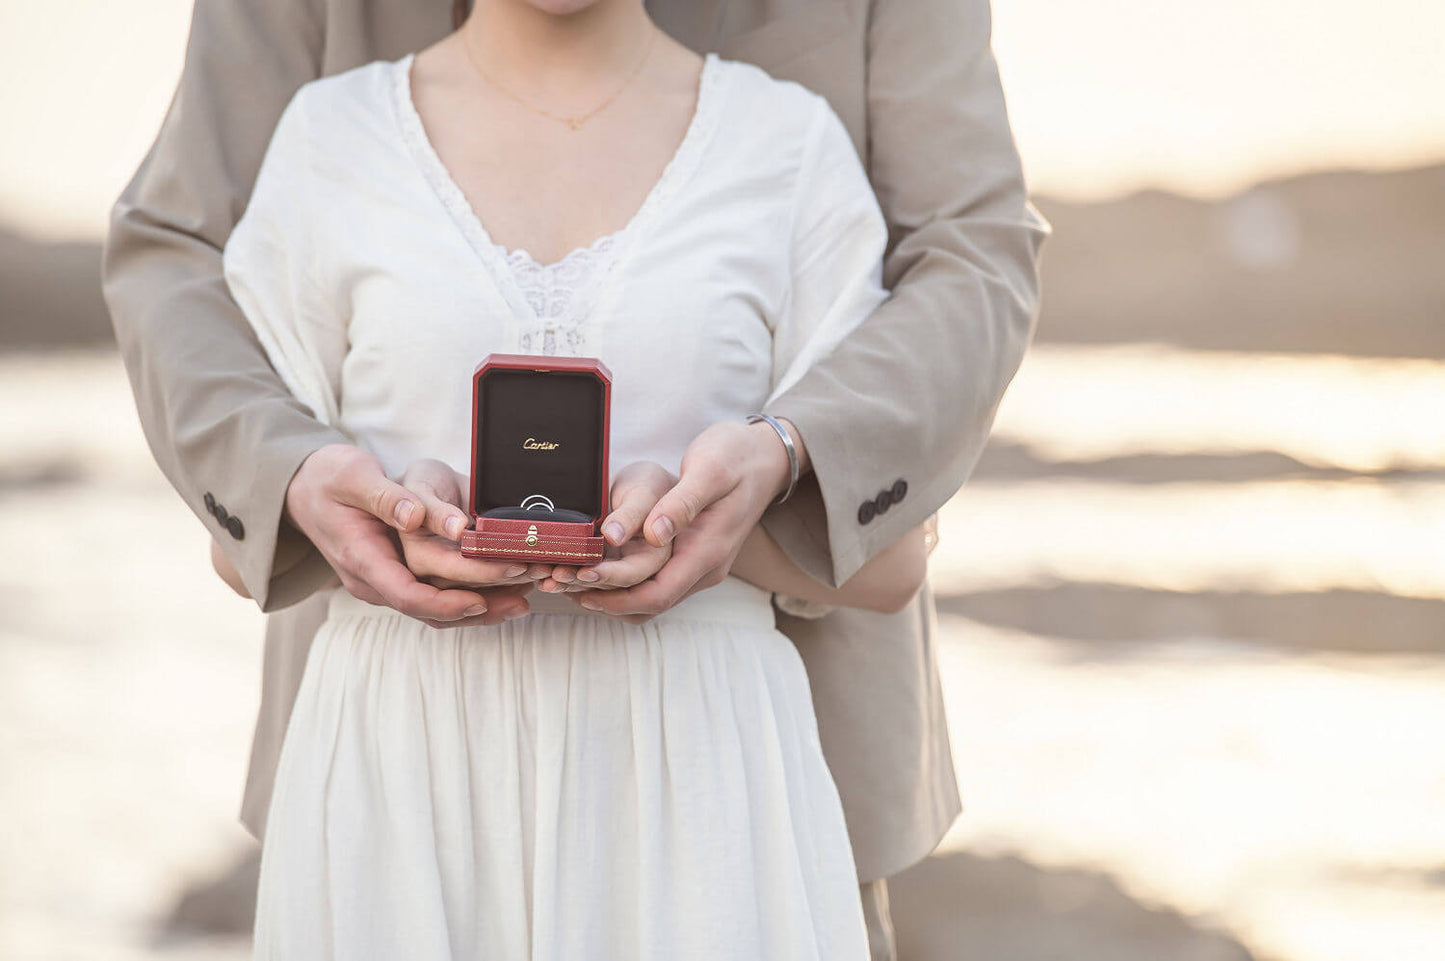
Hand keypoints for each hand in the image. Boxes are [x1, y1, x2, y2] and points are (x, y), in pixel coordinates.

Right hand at [284, 444, 529, 627]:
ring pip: (435, 610)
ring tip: (525, 598)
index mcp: (361, 558)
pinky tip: (504, 591)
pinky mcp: (396, 578)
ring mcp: (383, 583)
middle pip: (429, 608)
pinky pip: (434, 597)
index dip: (448, 602)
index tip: (484, 597)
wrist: (302, 489)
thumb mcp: (352, 475)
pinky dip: (469, 598)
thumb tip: (414, 517)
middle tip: (525, 588)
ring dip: (480, 608)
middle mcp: (372, 581)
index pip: (408, 595)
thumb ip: (385, 496)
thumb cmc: (328, 477)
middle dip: (479, 604)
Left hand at [567, 420, 801, 619]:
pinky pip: (656, 583)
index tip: (577, 584)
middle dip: (604, 601)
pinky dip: (625, 584)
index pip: (656, 595)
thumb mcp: (710, 469)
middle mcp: (705, 568)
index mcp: (708, 551)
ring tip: (570, 582)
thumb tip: (653, 535)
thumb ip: (682, 503)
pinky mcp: (693, 557)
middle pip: (649, 605)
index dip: (613, 597)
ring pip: (651, 599)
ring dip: (611, 597)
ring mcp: (700, 565)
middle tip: (559, 585)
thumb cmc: (736, 456)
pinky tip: (598, 568)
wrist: (766, 456)